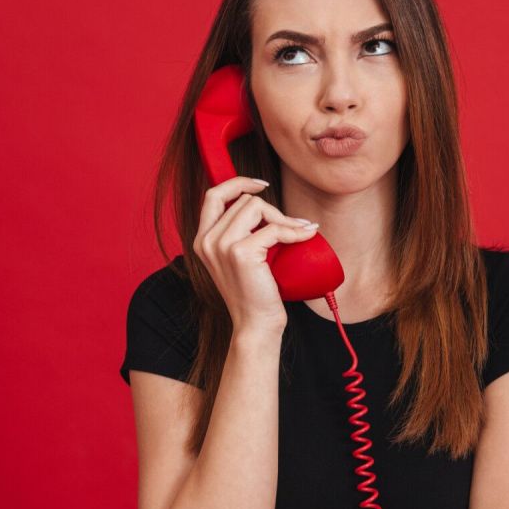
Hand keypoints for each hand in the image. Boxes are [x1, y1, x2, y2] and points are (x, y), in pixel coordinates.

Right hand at [193, 176, 319, 332]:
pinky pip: (274, 228)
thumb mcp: (239, 258)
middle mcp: (207, 241)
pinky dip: (294, 230)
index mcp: (202, 240)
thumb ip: (240, 232)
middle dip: (271, 210)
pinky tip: (306, 235)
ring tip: (297, 233)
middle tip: (289, 228)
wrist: (255, 325)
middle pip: (242, 200)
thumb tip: (261, 202)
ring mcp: (221, 246)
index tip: (262, 185)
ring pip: (256, 207)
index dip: (238, 183)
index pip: (213, 195)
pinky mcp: (240, 253)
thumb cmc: (253, 293)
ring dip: (283, 218)